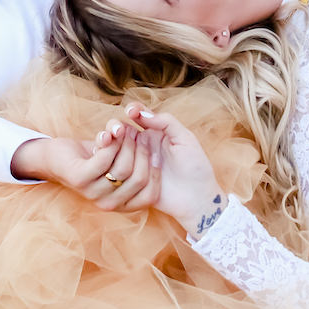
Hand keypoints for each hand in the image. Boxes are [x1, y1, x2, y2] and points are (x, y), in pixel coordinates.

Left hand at [12, 132, 158, 211]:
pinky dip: (111, 142)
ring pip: (123, 168)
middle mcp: (108, 204)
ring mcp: (92, 193)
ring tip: (124, 131)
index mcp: (121, 205)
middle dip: (143, 152)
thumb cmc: (93, 158)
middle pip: (139, 179)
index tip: (156, 149)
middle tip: (138, 134)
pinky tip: (110, 133)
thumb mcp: (119, 162)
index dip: (157, 171)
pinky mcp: (79, 178)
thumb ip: (138, 161)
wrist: (56, 157)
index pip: (151, 195)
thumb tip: (157, 150)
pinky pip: (105, 159)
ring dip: (127, 144)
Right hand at [117, 103, 225, 236]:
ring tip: (113, 141)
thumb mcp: (185, 139)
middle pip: (122, 130)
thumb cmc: (195, 167)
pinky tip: (112, 158)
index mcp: (155, 132)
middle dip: (116, 126)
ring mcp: (135, 162)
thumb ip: (166, 122)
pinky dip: (111, 161)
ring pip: (116, 147)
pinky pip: (116, 169)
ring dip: (113, 142)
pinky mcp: (130, 180)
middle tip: (117, 129)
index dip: (133, 110)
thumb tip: (143, 114)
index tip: (131, 111)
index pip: (139, 115)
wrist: (197, 199)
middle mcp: (142, 145)